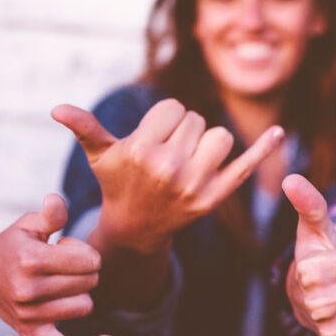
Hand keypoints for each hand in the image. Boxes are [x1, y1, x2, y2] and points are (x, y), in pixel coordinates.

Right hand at [0, 194, 114, 335]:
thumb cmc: (14, 243)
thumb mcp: (30, 223)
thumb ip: (51, 213)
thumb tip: (57, 201)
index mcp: (31, 261)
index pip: (89, 261)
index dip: (85, 252)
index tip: (67, 248)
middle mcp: (28, 291)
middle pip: (90, 283)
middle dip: (84, 270)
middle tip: (60, 265)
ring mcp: (29, 315)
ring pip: (85, 307)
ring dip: (79, 293)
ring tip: (57, 282)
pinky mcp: (31, 333)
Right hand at [52, 101, 283, 254]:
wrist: (137, 228)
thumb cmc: (118, 182)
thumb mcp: (100, 155)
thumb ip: (84, 127)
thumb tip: (56, 108)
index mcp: (141, 151)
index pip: (172, 108)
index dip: (164, 119)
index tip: (153, 139)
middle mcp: (169, 168)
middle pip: (196, 120)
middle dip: (183, 130)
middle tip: (167, 155)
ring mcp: (195, 185)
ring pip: (219, 137)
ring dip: (207, 142)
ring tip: (188, 160)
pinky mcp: (215, 198)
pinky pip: (245, 166)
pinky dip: (265, 149)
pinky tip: (279, 133)